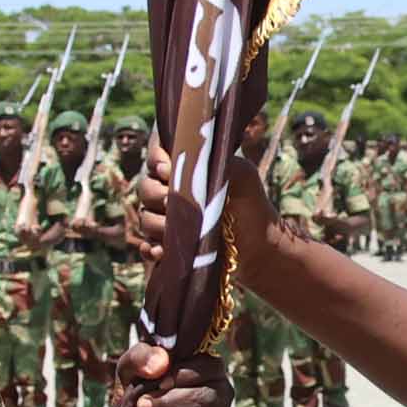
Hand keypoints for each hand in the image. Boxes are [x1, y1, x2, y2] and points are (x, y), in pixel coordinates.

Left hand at [111, 345, 226, 406]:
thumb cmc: (140, 391)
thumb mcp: (132, 370)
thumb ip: (141, 357)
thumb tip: (160, 364)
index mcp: (208, 368)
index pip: (207, 368)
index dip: (183, 375)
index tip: (158, 383)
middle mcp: (222, 394)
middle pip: (206, 399)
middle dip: (170, 404)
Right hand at [132, 139, 268, 272]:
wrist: (262, 249)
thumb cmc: (253, 208)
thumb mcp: (243, 176)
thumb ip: (217, 159)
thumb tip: (182, 161)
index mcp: (188, 170)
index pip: (157, 155)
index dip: (155, 159)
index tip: (167, 170)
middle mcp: (173, 193)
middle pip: (145, 187)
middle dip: (155, 195)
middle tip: (171, 203)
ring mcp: (168, 221)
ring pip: (145, 217)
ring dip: (155, 225)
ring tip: (174, 233)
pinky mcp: (168, 247)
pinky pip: (146, 246)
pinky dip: (149, 248)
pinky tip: (160, 251)